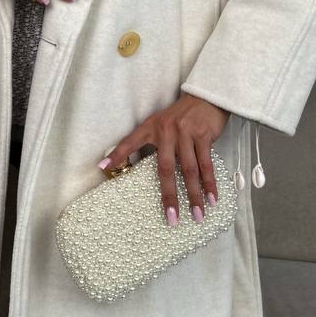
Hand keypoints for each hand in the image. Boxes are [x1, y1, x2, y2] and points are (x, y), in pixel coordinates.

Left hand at [98, 93, 229, 225]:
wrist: (206, 98)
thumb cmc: (181, 116)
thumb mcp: (160, 124)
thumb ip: (150, 143)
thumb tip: (134, 166)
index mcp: (151, 127)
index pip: (130, 142)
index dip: (118, 154)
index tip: (103, 168)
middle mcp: (166, 131)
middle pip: (166, 169)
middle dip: (169, 196)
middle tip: (171, 218)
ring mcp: (186, 133)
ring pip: (190, 170)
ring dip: (194, 195)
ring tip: (197, 215)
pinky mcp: (203, 135)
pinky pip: (206, 164)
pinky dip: (210, 183)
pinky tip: (212, 199)